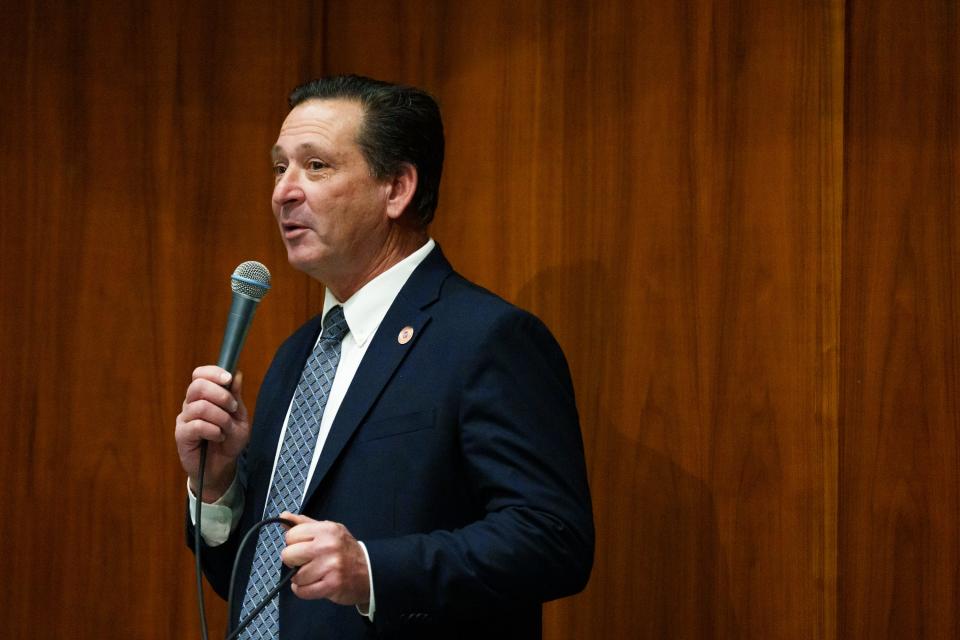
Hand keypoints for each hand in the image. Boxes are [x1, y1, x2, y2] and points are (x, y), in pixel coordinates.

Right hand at [174, 366, 249, 501]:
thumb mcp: (239, 416)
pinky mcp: (181, 435)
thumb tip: (236, 374)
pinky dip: (214, 431)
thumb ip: (236, 396)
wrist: (222, 465)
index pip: (200, 374)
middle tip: (232, 408)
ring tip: (226, 428)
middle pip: (198, 386)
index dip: (213, 373)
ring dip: (221, 417)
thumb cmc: (229, 440)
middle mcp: (191, 404)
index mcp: (204, 396)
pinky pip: (197, 426)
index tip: (228, 379)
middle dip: (221, 395)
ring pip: (200, 407)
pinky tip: (218, 437)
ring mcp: (184, 419)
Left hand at [280, 512, 370, 606]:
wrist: (370, 570)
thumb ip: (305, 524)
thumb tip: (284, 516)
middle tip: (306, 562)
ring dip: (301, 579)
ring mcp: (330, 566)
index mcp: (326, 529)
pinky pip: (302, 591)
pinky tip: (314, 584)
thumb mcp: (329, 531)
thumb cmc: (345, 550)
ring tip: (314, 574)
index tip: (303, 548)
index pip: (291, 535)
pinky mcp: (331, 585)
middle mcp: (328, 546)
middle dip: (294, 561)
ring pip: (296, 576)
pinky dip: (304, 591)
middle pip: (288, 555)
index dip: (293, 544)